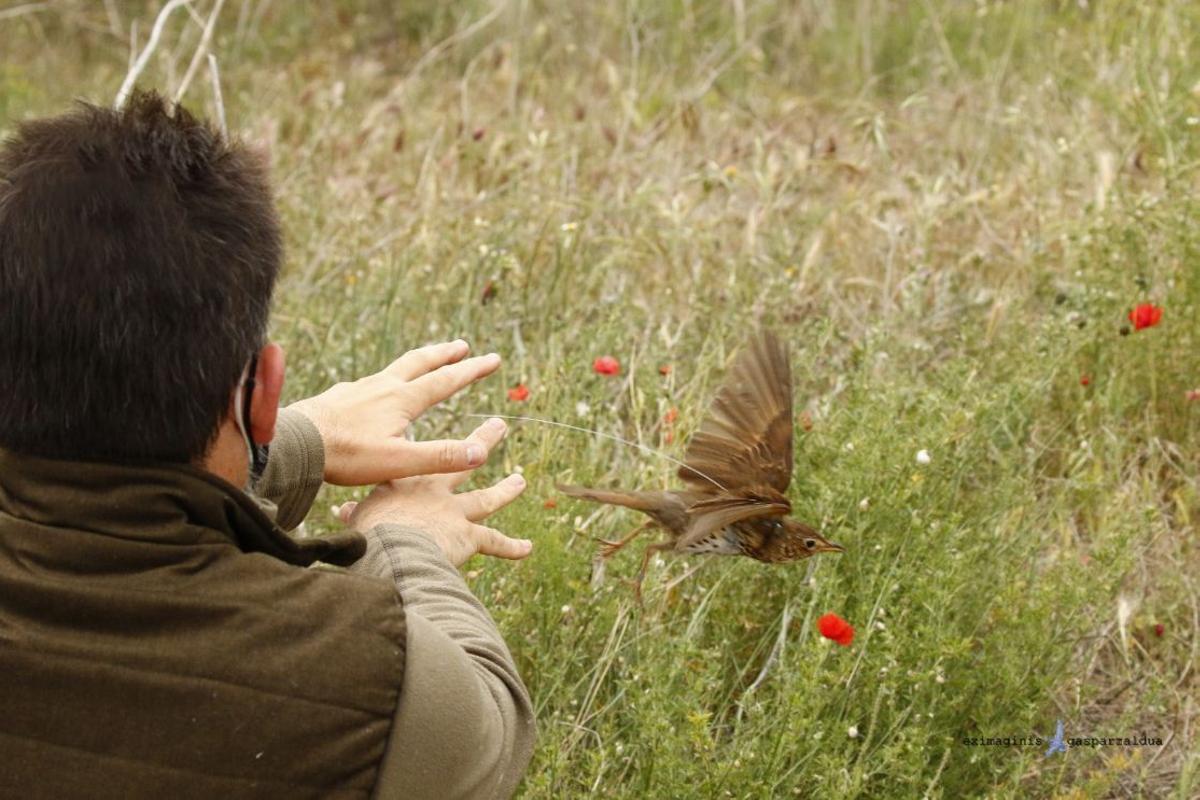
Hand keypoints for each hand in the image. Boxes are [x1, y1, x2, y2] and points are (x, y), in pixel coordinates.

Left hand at [289, 340, 500, 485]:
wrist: (293, 443)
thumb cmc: (345, 456)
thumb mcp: (398, 462)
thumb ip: (439, 457)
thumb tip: (481, 452)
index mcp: (401, 400)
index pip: (445, 381)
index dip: (471, 371)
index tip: (493, 359)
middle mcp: (381, 386)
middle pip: (419, 362)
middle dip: (444, 354)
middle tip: (462, 345)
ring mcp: (357, 388)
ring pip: (393, 368)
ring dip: (414, 363)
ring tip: (421, 362)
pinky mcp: (337, 396)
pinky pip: (366, 382)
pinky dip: (382, 380)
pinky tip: (373, 390)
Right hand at [336, 417, 530, 565]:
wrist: (392, 549)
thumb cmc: (369, 532)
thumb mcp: (358, 518)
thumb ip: (354, 513)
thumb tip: (342, 512)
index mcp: (404, 481)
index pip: (417, 460)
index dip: (423, 451)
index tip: (430, 439)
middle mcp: (434, 491)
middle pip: (462, 462)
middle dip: (482, 440)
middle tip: (499, 425)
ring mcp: (454, 512)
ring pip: (486, 499)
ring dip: (505, 490)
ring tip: (520, 480)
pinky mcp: (468, 536)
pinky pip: (494, 543)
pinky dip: (511, 547)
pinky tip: (528, 549)